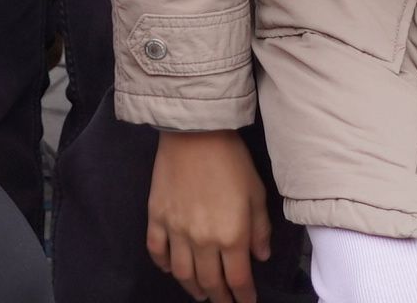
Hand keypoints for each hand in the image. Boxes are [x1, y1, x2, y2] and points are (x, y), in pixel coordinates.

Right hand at [146, 129, 270, 302]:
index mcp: (232, 236)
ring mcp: (176, 230)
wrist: (195, 131)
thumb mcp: (256, 194)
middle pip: (210, 282)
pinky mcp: (156, 217)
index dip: (243, 297)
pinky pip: (157, 251)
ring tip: (200, 294)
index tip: (246, 302)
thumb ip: (260, 230)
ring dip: (193, 289)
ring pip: (182, 274)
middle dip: (219, 298)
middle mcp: (203, 240)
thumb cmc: (232, 160)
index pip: (237, 280)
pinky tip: (171, 269)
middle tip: (223, 302)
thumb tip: (260, 256)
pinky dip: (163, 265)